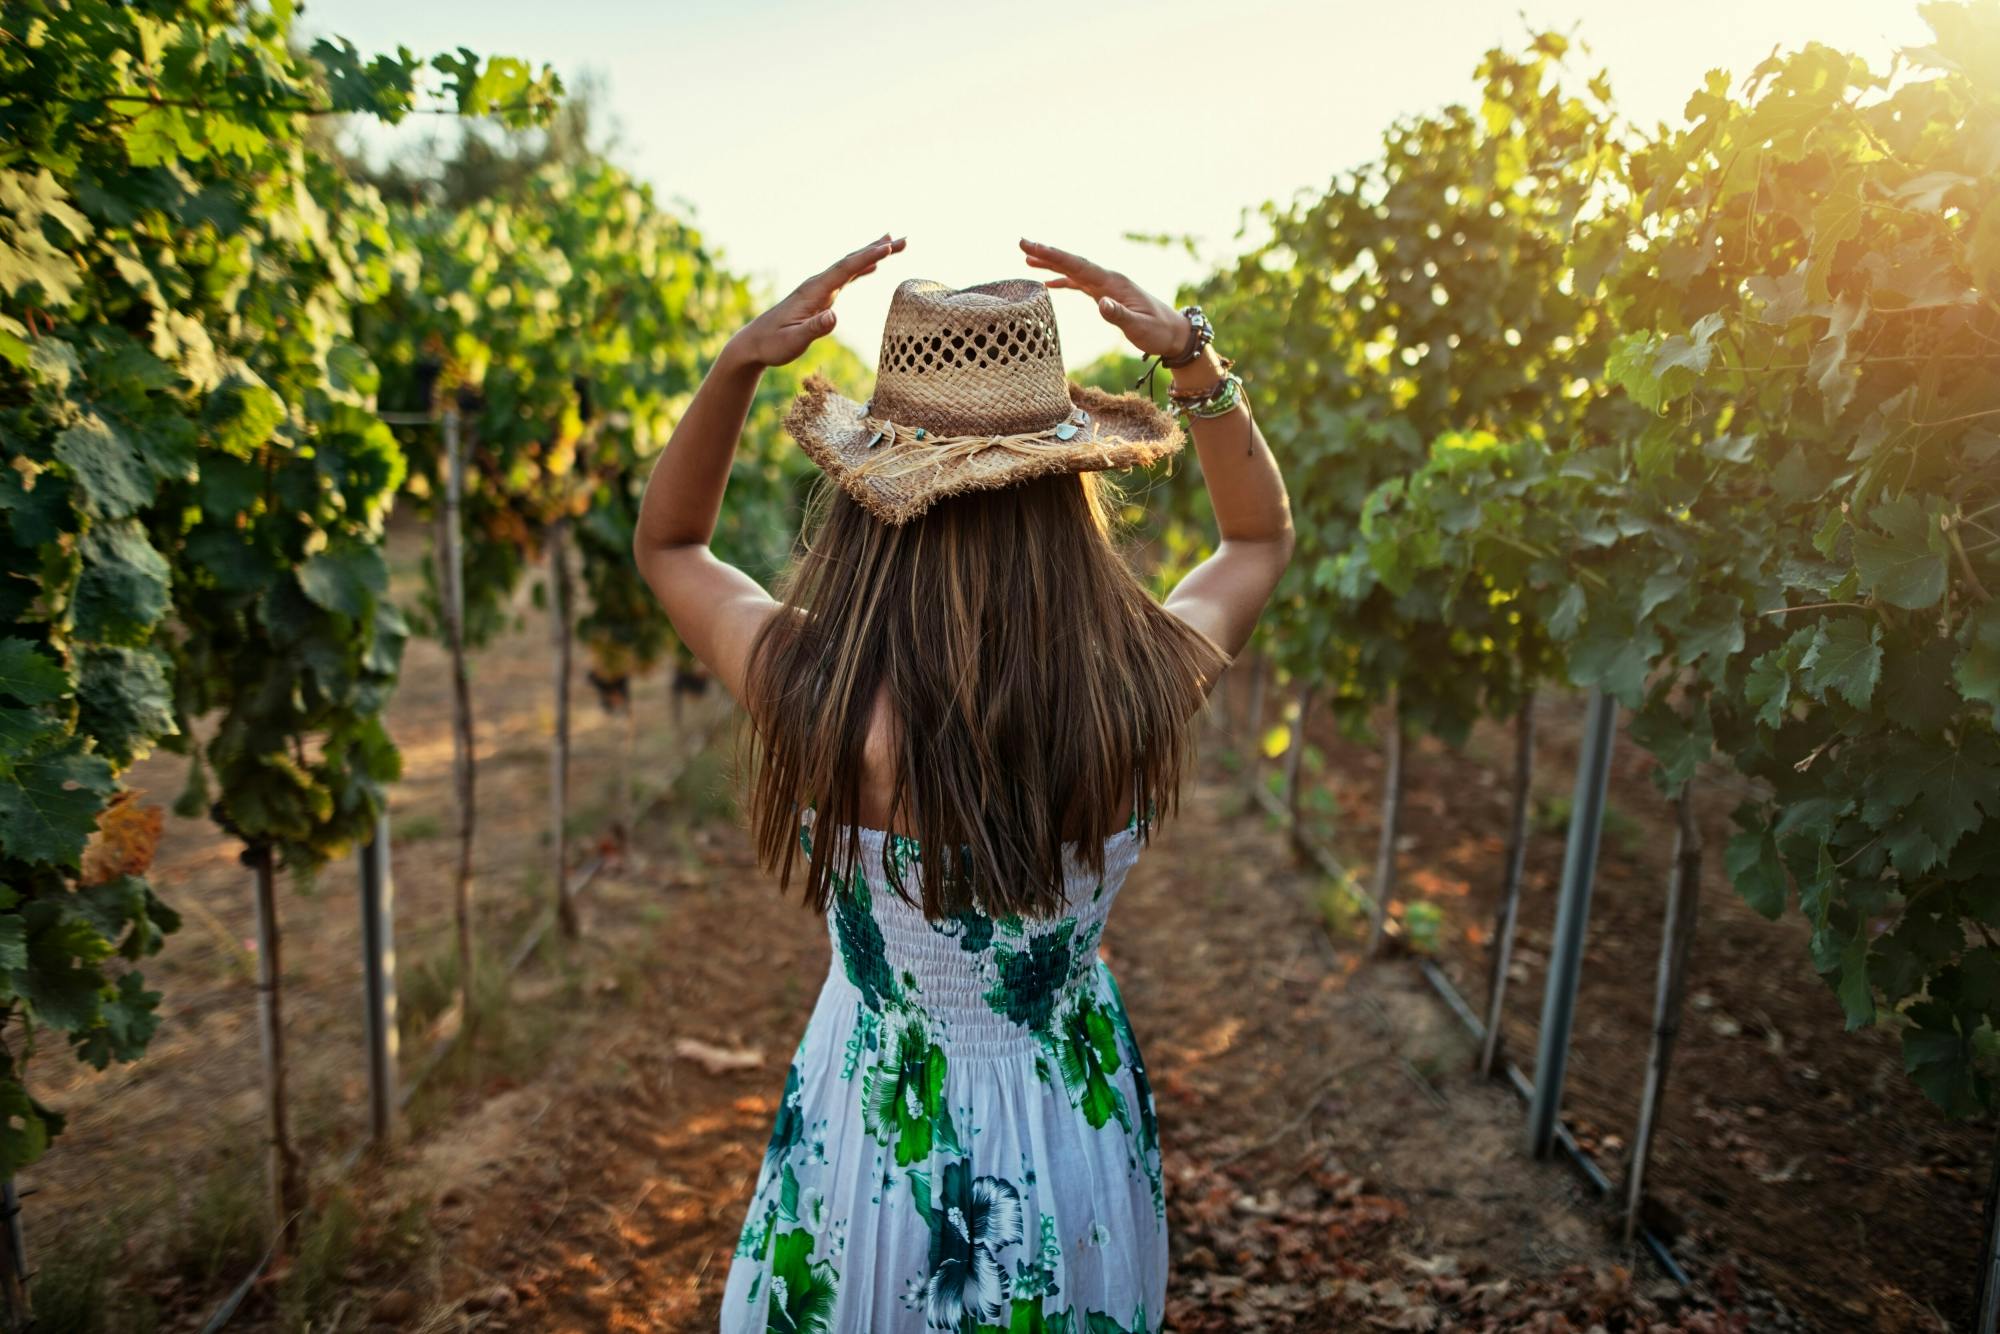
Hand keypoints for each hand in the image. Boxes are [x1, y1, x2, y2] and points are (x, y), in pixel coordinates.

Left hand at [728, 234, 906, 368]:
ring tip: (894, 243)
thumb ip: (814, 329)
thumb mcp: (794, 341)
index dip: (868, 258)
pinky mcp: (819, 296)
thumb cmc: (772, 344)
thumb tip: (835, 317)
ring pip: (850, 266)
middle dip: (877, 249)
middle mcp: (817, 284)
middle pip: (851, 261)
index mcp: (814, 291)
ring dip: (872, 254)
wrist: (754, 343)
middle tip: (903, 239)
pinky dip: (862, 268)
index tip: (889, 248)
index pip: (845, 270)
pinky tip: (873, 266)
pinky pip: (846, 277)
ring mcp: (819, 288)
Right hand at [1020, 239, 1187, 358]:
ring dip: (1052, 264)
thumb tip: (1100, 304)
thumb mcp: (1139, 328)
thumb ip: (1120, 316)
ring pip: (1074, 271)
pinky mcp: (1106, 295)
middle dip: (1048, 253)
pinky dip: (1063, 280)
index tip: (1033, 247)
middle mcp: (1108, 279)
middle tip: (1022, 243)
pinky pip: (1080, 283)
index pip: (1079, 266)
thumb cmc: (1158, 331)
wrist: (1173, 332)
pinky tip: (1048, 282)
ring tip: (1027, 258)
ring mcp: (1107, 286)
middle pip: (1073, 263)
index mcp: (1113, 283)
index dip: (1055, 257)